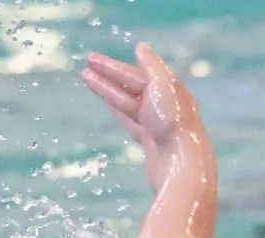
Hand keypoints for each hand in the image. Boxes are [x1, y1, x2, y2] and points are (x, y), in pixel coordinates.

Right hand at [82, 43, 209, 192]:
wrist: (180, 163)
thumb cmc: (172, 122)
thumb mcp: (162, 84)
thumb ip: (151, 65)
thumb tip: (141, 47)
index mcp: (169, 89)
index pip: (136, 73)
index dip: (113, 66)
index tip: (92, 59)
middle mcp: (165, 105)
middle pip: (131, 86)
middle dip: (108, 76)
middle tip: (84, 67)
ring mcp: (157, 124)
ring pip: (128, 103)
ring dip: (108, 91)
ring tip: (87, 79)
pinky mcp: (151, 143)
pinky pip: (131, 121)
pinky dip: (118, 111)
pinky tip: (108, 105)